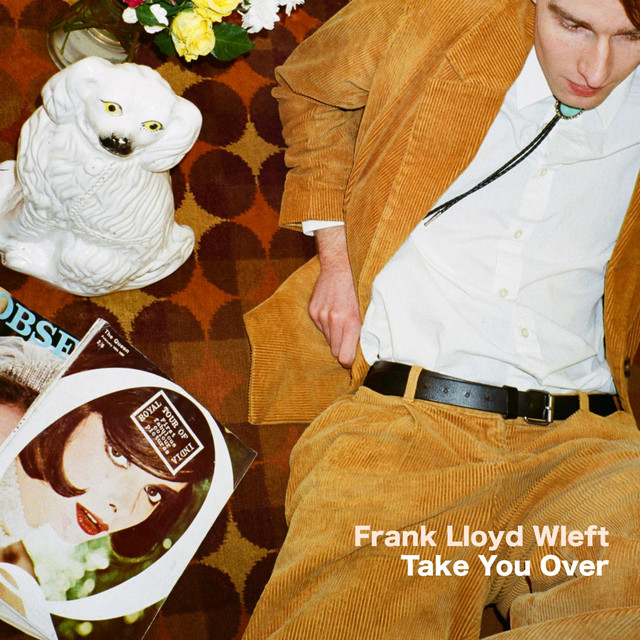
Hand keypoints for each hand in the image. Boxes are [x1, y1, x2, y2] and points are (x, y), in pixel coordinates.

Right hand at [309, 226, 361, 367]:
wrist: (341, 265)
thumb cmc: (359, 288)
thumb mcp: (367, 310)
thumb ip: (364, 331)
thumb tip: (366, 352)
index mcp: (350, 322)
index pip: (344, 358)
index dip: (349, 361)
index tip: (352, 359)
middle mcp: (334, 321)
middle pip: (335, 351)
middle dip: (342, 347)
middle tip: (349, 337)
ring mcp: (321, 316)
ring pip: (328, 339)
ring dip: (335, 335)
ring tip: (342, 320)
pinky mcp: (313, 310)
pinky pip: (320, 328)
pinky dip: (327, 324)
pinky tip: (333, 311)